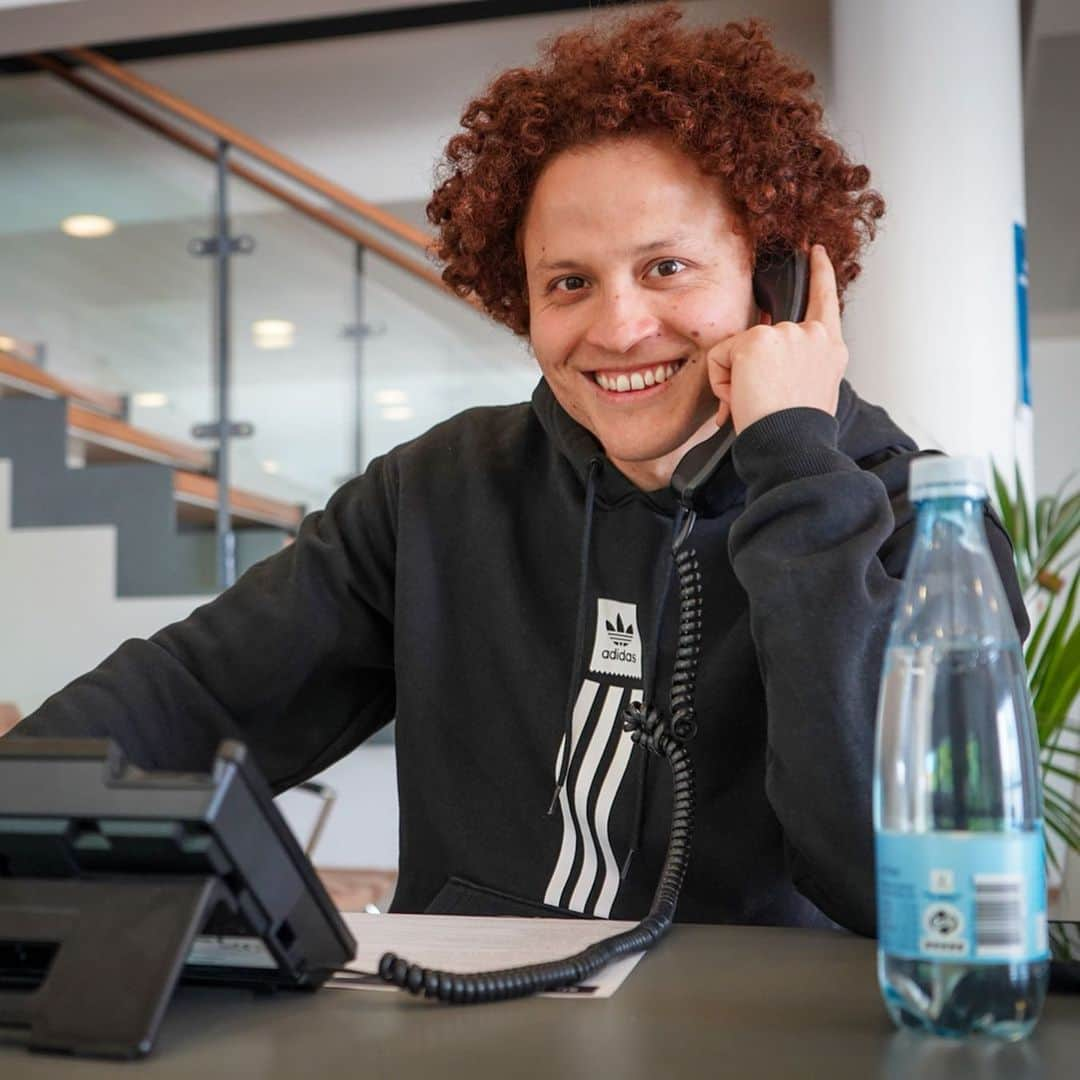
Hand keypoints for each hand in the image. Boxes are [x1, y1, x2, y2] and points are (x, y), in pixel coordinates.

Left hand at [706, 244, 847, 433]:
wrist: (791, 445)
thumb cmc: (797, 431)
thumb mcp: (811, 393)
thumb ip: (797, 367)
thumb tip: (763, 368)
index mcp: (830, 349)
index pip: (825, 300)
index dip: (819, 273)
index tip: (814, 251)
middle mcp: (812, 335)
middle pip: (761, 338)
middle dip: (749, 369)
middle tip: (761, 401)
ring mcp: (786, 333)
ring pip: (738, 350)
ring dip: (735, 380)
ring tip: (755, 403)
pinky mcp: (756, 340)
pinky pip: (719, 358)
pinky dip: (721, 383)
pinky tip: (742, 397)